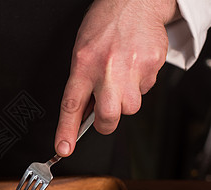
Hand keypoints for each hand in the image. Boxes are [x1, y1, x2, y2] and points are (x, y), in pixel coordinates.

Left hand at [54, 0, 178, 156]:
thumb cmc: (104, 26)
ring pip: (131, 107)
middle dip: (105, 124)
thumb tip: (82, 114)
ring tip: (121, 79)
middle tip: (103, 118)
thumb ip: (82, 84)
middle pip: (108, 116)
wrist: (134, 2)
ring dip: (125, 101)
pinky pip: (146, 90)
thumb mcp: (81, 53)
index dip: (65, 132)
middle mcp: (107, 68)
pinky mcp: (152, 66)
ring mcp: (132, 68)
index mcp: (83, 65)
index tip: (63, 149)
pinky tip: (134, 67)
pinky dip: (139, 85)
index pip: (71, 105)